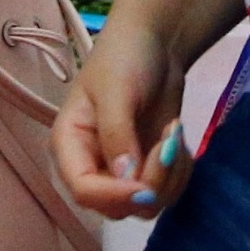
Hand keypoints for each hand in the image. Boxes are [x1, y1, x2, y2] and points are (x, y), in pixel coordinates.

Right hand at [54, 16, 192, 220]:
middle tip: (170, 141)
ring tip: (175, 134)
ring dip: (170, 176)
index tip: (146, 185)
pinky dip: (179, 173)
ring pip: (146, 205)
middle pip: (117, 206)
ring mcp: (121, 172)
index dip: (114, 196)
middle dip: (150, 182)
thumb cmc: (124, 58)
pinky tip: (178, 141)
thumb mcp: (117, 91)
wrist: (157, 43)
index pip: (83, 190)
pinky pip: (166, 194)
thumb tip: (127, 180)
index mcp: (70, 145)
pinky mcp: (148, 171)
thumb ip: (117, 135)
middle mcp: (91, 166)